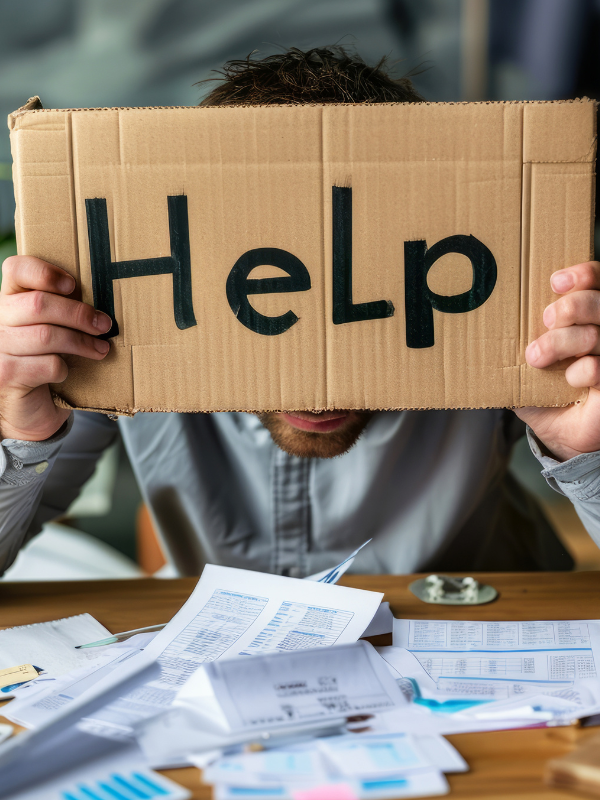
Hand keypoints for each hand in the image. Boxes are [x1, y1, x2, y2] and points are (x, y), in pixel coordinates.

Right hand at [0, 256, 111, 440]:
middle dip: (78, 314)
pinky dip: (65, 368)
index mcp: (8, 301)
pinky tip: (68, 372)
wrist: (28, 410)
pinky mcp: (6, 375)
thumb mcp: (52, 331)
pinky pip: (46, 364)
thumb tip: (100, 300)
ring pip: (46, 336)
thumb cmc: (45, 364)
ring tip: (101, 349)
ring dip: (81, 343)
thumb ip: (61, 312)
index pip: (16, 269)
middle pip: (38, 304)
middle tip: (103, 324)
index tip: (73, 285)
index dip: (45, 272)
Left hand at [515, 261, 599, 460]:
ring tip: (538, 356)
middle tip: (545, 321)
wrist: (565, 436)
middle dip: (570, 307)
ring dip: (564, 341)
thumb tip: (472, 327)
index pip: (598, 281)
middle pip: (598, 302)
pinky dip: (583, 370)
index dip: (584, 275)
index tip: (555, 282)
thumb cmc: (546, 394)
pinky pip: (599, 367)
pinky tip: (572, 380)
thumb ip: (511, 345)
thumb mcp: (522, 366)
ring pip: (597, 334)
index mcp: (587, 320)